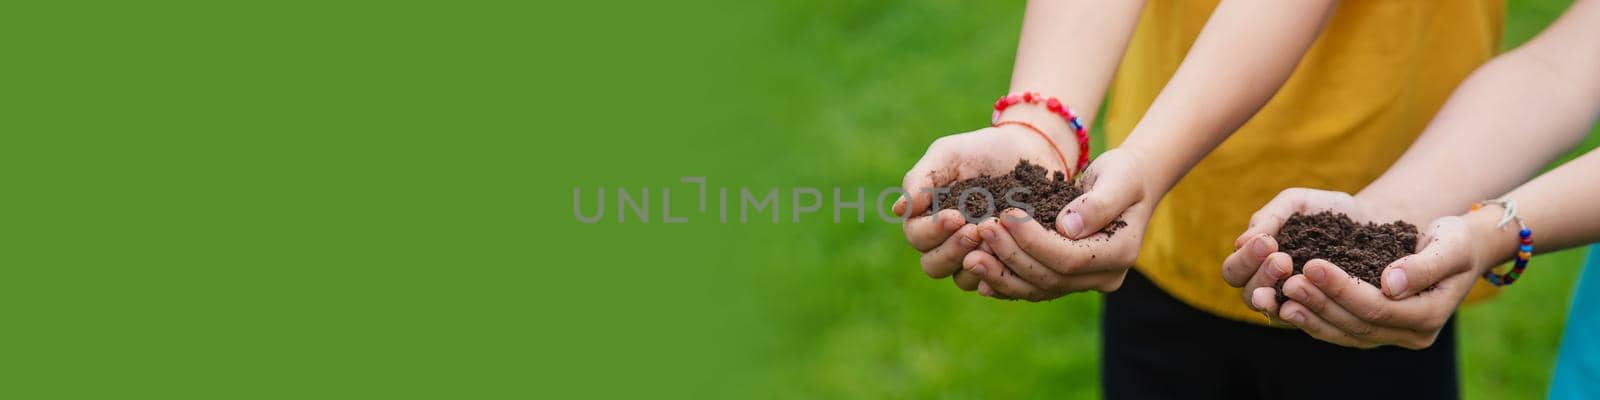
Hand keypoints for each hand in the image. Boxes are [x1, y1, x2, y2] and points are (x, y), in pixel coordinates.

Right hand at [894, 124, 1077, 291]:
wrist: (1027, 150)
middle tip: (976, 229)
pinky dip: (1000, 272)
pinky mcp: (1004, 262)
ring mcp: (976, 256)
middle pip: (934, 265)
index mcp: (928, 219)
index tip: (956, 216)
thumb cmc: (981, 151)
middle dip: (953, 249)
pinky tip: (1012, 254)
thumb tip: (899, 210)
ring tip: (996, 238)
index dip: (933, 231)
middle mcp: (947, 243)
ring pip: (962, 279)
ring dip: (976, 262)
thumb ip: (922, 178)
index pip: (917, 237)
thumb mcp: (949, 154)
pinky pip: (996, 283)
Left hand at [961, 148, 1154, 300]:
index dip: (1034, 241)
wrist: (1128, 185)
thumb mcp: (1120, 178)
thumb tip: (1066, 227)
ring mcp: (1084, 282)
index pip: (1069, 258)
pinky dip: (1004, 281)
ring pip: (1037, 288)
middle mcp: (1103, 276)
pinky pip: (1032, 287)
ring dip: (1000, 274)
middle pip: (1049, 277)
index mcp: (1120, 254)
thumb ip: (1098, 203)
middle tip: (981, 231)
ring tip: (969, 256)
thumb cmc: (1125, 175)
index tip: (1006, 216)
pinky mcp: (1065, 278)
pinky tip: (977, 272)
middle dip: (1011, 256)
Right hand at [1221, 188, 1400, 323]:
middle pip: (1247, 293)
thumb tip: (1241, 242)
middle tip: (1282, 259)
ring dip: (1278, 293)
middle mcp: (1271, 287)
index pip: (1235, 271)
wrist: (1373, 221)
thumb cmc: (1328, 212)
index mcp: (1257, 262)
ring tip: (1293, 272)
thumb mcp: (1296, 204)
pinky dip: (1306, 308)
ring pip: (1272, 311)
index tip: (1267, 243)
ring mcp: (1295, 304)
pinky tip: (1315, 293)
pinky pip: (1307, 320)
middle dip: (1260, 276)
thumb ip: (1269, 217)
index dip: (1245, 260)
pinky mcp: (1321, 315)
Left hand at [1274, 216, 1483, 348]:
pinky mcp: (1374, 329)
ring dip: (1310, 316)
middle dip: (1320, 302)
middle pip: (1357, 323)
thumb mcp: (1451, 245)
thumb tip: (1390, 284)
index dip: (1343, 289)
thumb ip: (1424, 265)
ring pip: (1344, 333)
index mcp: (1428, 315)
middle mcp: (1411, 334)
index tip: (1312, 265)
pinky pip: (1339, 330)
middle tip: (1288, 280)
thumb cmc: (1456, 241)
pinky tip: (1286, 304)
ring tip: (1279, 297)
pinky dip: (1313, 318)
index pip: (1378, 307)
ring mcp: (1391, 335)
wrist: (1459, 249)